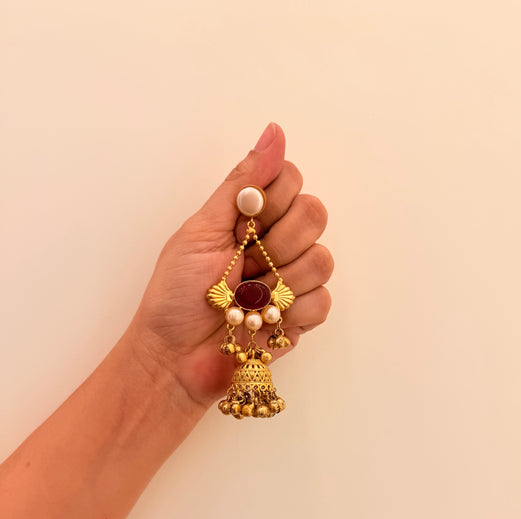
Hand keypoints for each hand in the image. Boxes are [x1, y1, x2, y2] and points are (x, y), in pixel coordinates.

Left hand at [126, 123, 333, 408]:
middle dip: (276, 242)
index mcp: (250, 216)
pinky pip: (322, 301)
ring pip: (322, 258)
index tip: (243, 222)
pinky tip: (263, 322)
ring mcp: (291, 280)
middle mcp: (276, 242)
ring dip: (280, 282)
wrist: (173, 359)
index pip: (289, 179)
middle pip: (314, 213)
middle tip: (242, 264)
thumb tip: (275, 132)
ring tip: (247, 300)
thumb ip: (241, 183)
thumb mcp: (200, 230)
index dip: (273, 197)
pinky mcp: (302, 317)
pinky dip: (290, 313)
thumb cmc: (175, 296)